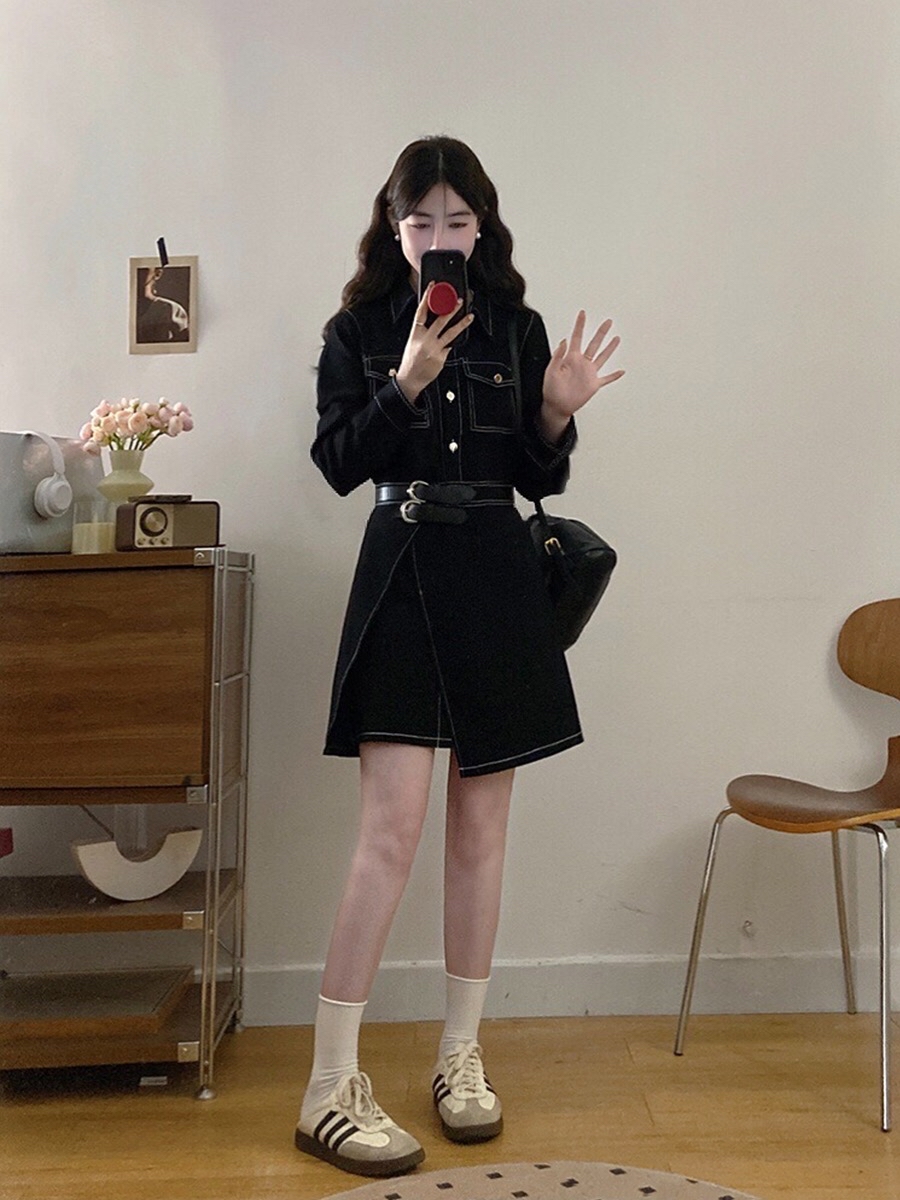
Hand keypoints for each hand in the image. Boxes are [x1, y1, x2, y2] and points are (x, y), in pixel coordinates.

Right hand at [395, 284, 473, 402]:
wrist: (410, 379)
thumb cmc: (411, 361)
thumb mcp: (413, 342)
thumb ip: (423, 331)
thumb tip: (436, 320)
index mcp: (415, 333)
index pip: (421, 311)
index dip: (427, 297)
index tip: (433, 286)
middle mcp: (425, 340)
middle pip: (440, 321)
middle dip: (450, 309)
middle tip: (458, 300)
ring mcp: (434, 349)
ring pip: (450, 333)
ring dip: (461, 323)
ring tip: (469, 316)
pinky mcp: (441, 357)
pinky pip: (451, 346)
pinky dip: (455, 341)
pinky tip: (460, 336)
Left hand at [541, 311, 623, 422]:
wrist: (557, 406)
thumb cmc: (551, 390)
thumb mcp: (551, 371)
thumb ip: (557, 356)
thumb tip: (563, 341)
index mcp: (571, 358)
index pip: (577, 337)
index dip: (580, 325)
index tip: (582, 314)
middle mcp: (581, 363)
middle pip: (594, 343)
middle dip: (601, 332)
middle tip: (608, 322)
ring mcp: (589, 373)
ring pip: (602, 357)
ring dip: (610, 348)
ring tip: (616, 338)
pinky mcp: (593, 384)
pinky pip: (606, 379)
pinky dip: (614, 376)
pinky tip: (621, 371)